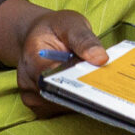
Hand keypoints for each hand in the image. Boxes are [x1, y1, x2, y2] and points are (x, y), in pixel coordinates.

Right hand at [0, 0, 108, 114]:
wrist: (39, 36)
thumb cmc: (55, 29)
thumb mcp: (71, 24)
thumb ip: (85, 40)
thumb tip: (100, 58)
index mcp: (33, 59)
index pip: (53, 79)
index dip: (77, 85)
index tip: (99, 84)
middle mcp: (27, 81)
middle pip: (58, 96)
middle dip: (84, 93)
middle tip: (106, 85)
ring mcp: (31, 95)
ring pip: (61, 106)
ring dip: (81, 98)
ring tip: (95, 83)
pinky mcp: (39, 104)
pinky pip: (60, 110)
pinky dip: (76, 103)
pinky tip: (86, 90)